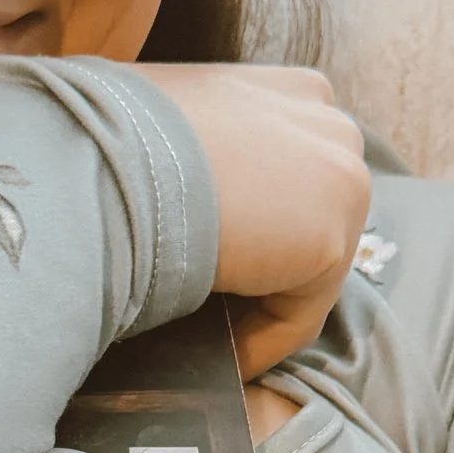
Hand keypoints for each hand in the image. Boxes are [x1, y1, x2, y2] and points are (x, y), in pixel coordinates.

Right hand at [135, 62, 369, 375]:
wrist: (110, 162)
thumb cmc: (110, 134)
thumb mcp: (166, 117)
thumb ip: (194, 144)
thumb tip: (170, 188)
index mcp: (296, 90)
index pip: (292, 173)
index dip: (259, 222)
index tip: (215, 261)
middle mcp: (333, 124)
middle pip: (311, 220)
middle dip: (271, 266)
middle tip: (216, 310)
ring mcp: (343, 182)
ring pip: (308, 269)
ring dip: (263, 307)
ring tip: (215, 341)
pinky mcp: (332, 244)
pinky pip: (298, 316)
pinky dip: (262, 344)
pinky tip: (223, 362)